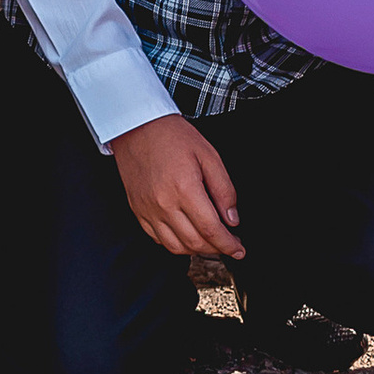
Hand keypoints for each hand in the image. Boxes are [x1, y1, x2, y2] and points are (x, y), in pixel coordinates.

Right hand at [109, 113, 240, 258]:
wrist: (135, 124)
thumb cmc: (169, 135)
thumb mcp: (208, 155)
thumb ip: (224, 189)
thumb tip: (232, 218)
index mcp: (184, 188)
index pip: (211, 230)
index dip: (229, 245)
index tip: (238, 249)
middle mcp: (163, 202)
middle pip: (195, 243)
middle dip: (216, 249)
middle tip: (227, 244)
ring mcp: (147, 208)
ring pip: (175, 246)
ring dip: (195, 249)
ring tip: (206, 240)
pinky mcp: (137, 208)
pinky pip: (157, 238)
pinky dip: (174, 243)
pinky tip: (184, 233)